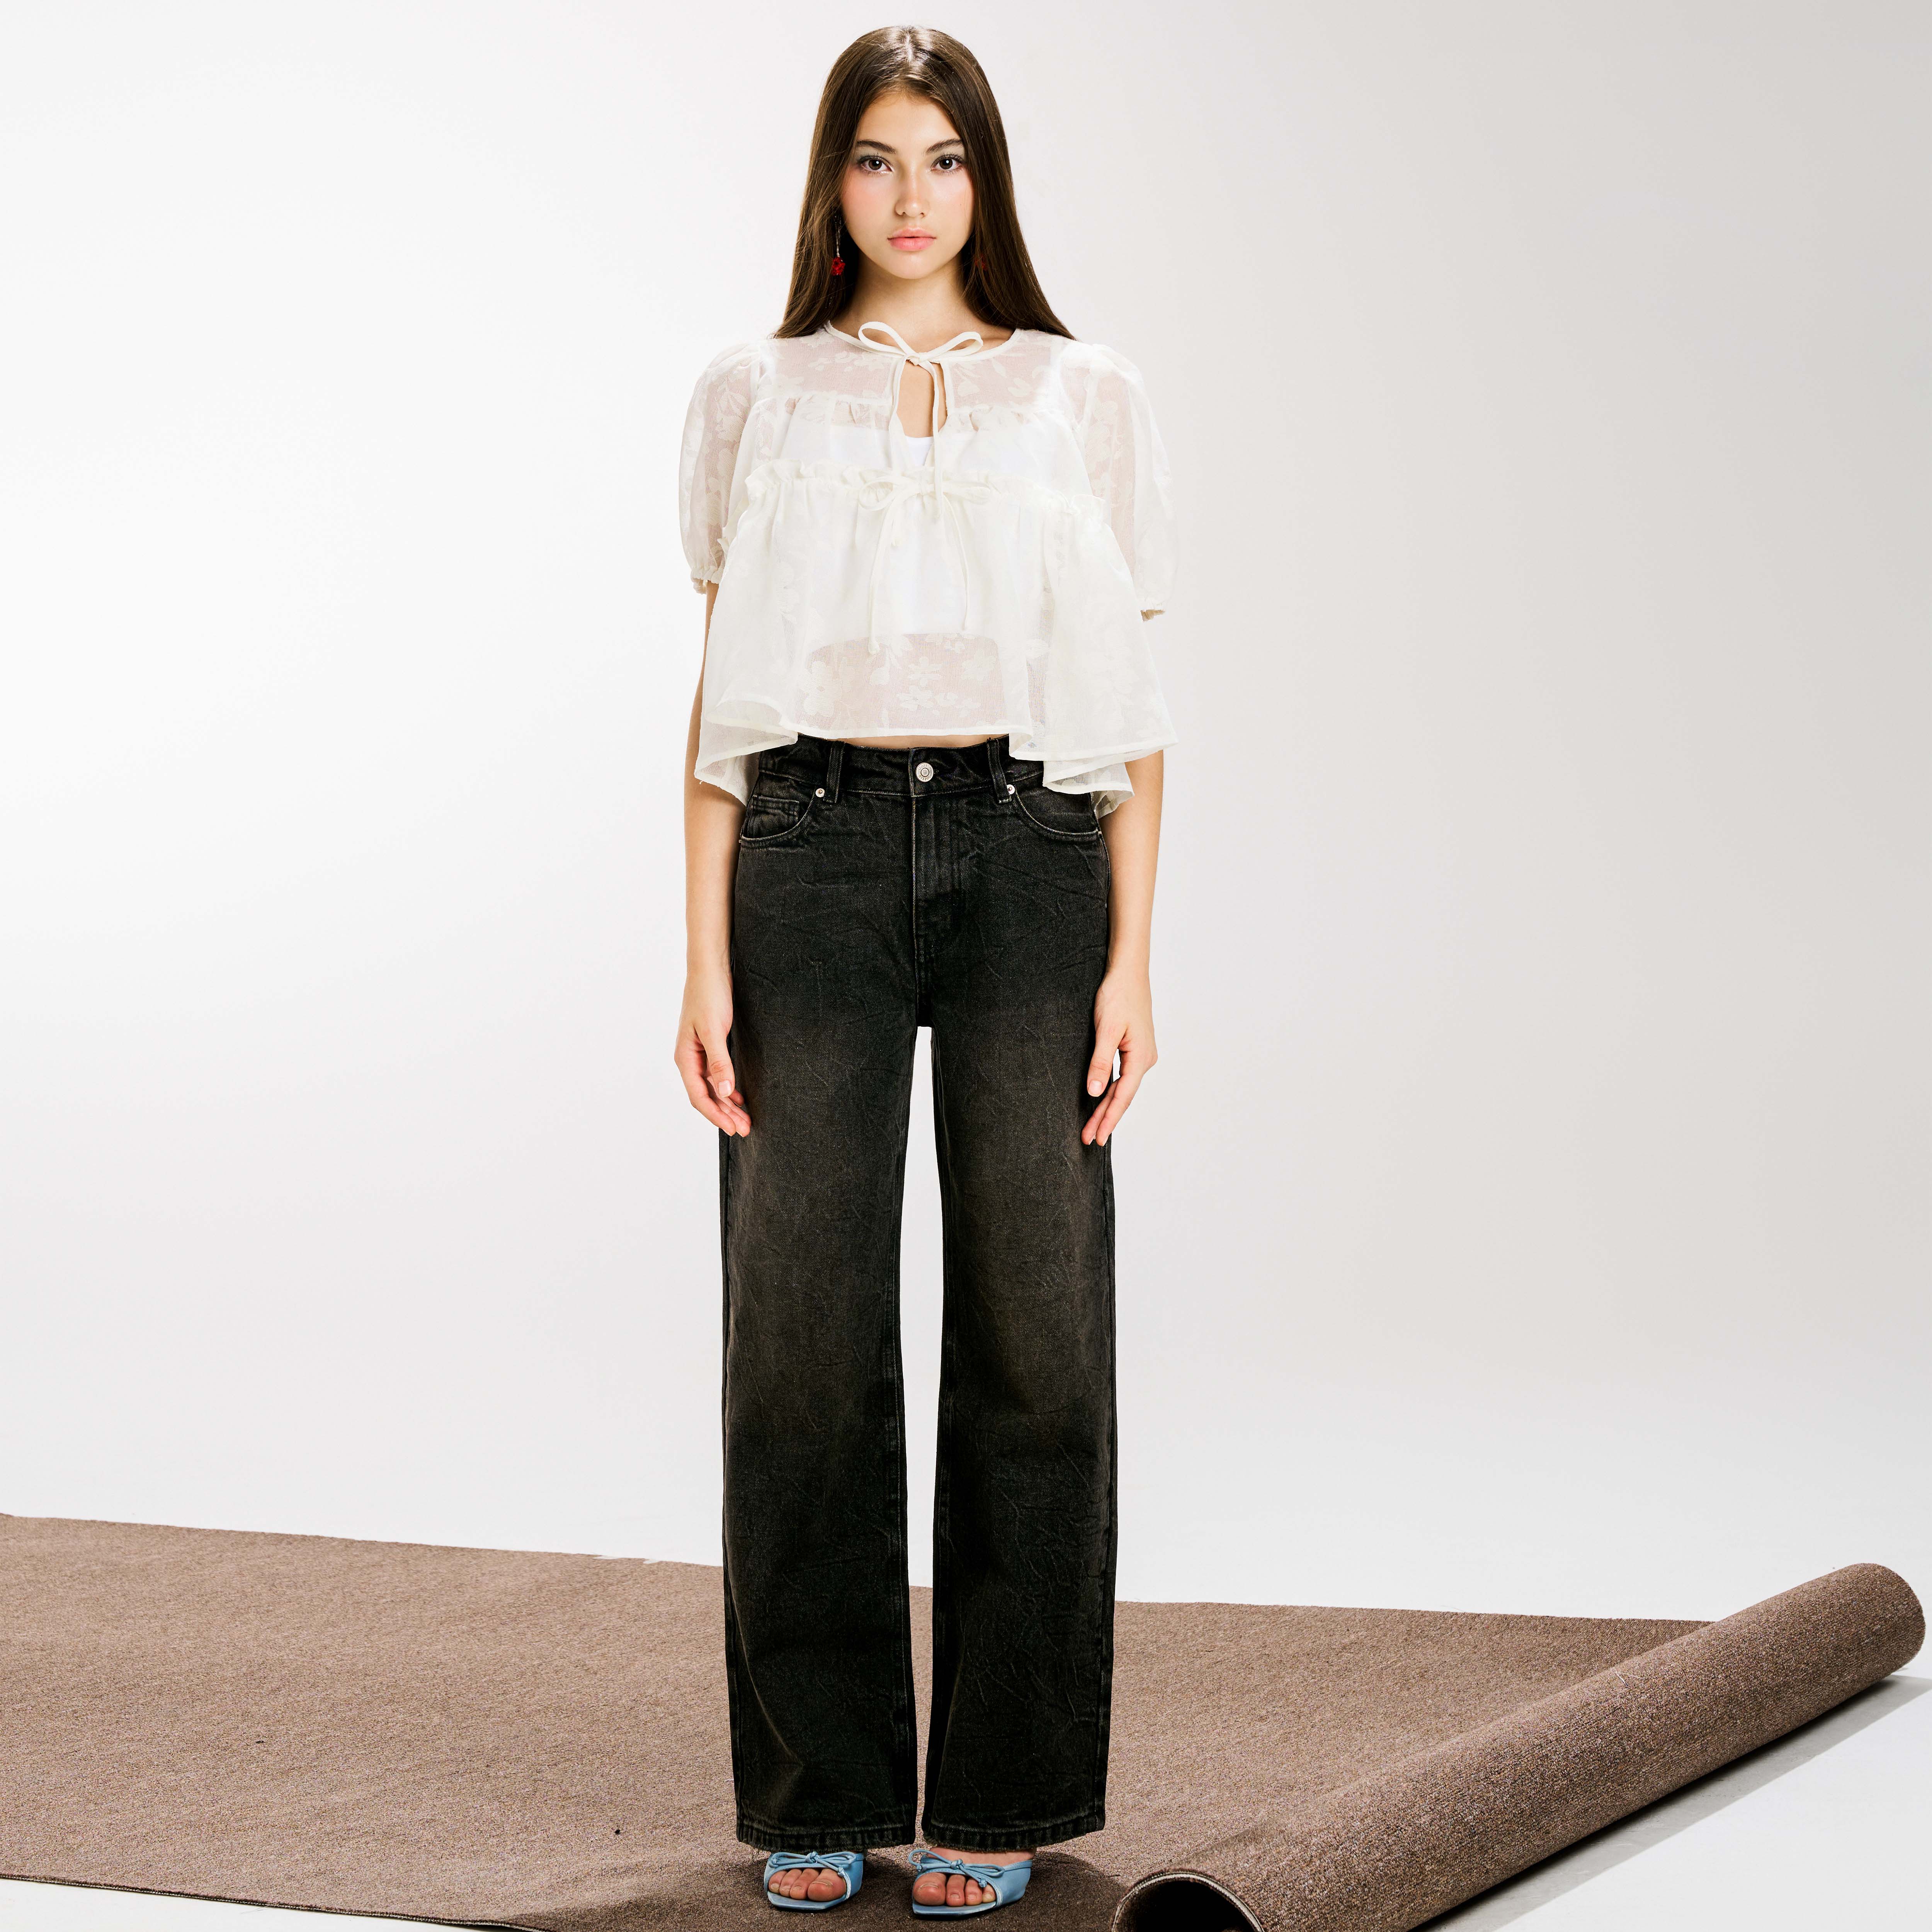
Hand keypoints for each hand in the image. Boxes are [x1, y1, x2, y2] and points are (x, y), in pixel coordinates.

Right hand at [675, 965, 749, 1134]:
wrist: (710, 969)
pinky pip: (717, 1075)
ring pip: (713, 1087)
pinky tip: (738, 1097)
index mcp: (685, 1057)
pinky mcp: (710, 1045)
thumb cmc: (709, 995)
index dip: (716, 1116)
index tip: (734, 1129)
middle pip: (706, 1096)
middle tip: (746, 1130)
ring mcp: (699, 1053)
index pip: (699, 1096)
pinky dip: (728, 1088)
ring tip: (745, 1119)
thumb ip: (719, 1062)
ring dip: (728, 1104)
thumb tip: (724, 1092)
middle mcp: (690, 1058)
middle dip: (725, 1115)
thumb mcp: (714, 1029)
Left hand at [1082, 965, 1155, 1145]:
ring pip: (1122, 1088)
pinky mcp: (1134, 1049)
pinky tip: (1102, 1101)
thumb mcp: (1105, 1029)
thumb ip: (1100, 1062)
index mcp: (1140, 1058)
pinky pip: (1122, 1077)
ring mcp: (1141, 1055)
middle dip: (1105, 1118)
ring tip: (1092, 1127)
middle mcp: (1145, 1060)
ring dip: (1107, 1107)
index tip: (1098, 1138)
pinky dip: (1111, 1091)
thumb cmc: (1118, 996)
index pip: (1122, 1096)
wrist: (1128, 973)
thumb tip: (1094, 1092)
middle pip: (1122, 1096)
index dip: (1109, 1119)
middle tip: (1089, 1139)